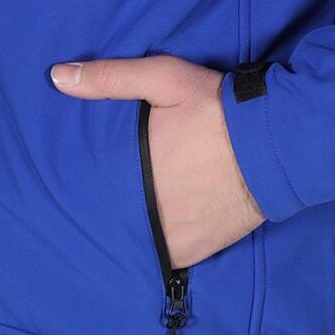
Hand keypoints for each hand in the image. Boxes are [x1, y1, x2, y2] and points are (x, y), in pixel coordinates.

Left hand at [48, 53, 265, 267]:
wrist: (278, 144)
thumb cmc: (217, 108)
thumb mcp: (164, 79)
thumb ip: (110, 78)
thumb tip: (56, 76)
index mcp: (132, 171)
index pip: (88, 189)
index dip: (79, 189)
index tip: (70, 187)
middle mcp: (147, 210)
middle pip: (111, 219)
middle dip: (106, 210)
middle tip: (101, 201)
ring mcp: (172, 236)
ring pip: (136, 242)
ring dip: (131, 232)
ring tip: (125, 220)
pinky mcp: (197, 251)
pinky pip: (166, 257)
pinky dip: (160, 247)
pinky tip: (156, 233)